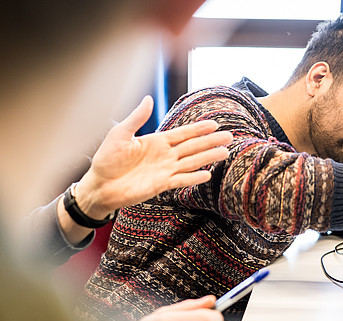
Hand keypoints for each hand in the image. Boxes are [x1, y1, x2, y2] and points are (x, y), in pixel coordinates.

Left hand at [74, 95, 232, 218]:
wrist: (99, 185)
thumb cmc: (106, 159)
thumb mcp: (120, 134)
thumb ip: (137, 118)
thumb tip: (149, 99)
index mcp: (157, 142)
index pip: (183, 134)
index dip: (199, 129)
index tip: (215, 124)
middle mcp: (165, 155)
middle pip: (193, 147)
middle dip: (211, 142)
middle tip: (229, 137)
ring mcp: (165, 170)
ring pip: (192, 162)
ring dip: (208, 158)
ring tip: (225, 153)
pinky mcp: (162, 185)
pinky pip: (181, 180)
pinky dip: (194, 178)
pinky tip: (207, 175)